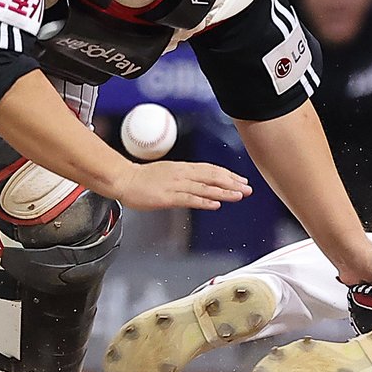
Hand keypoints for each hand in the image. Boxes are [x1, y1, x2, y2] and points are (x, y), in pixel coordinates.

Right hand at [109, 160, 250, 210]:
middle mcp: (182, 174)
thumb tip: (201, 182)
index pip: (211, 169)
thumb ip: (185, 176)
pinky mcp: (168, 197)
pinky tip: (215, 204)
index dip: (228, 175)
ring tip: (238, 196)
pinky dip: (204, 201)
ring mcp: (175, 185)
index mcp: (183, 167)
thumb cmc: (143, 178)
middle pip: (212, 177)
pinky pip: (189, 199)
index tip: (241, 180)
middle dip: (232, 183)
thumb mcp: (168, 172)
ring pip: (205, 188)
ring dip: (224, 192)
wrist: (124, 179)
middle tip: (247, 188)